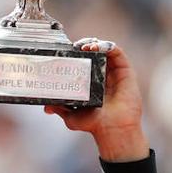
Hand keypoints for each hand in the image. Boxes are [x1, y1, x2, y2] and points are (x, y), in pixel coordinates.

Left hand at [44, 39, 148, 161]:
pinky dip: (107, 46)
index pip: (82, 60)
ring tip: (85, 47)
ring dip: (94, 43)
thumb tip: (46, 107)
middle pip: (93, 51)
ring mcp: (114, 71)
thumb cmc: (94, 124)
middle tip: (75, 47)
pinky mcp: (125, 71)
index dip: (75, 53)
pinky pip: (117, 52)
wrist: (112, 130)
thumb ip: (59, 108)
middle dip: (83, 45)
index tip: (66, 51)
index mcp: (90, 81)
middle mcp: (102, 74)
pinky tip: (98, 47)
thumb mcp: (71, 116)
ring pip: (104, 49)